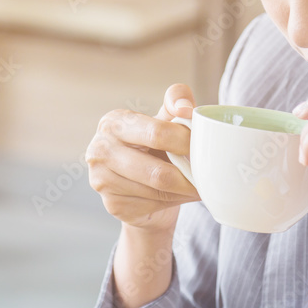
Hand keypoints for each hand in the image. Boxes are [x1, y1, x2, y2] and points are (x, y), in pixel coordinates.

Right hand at [85, 84, 200, 233]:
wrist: (136, 183)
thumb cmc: (153, 146)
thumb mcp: (164, 119)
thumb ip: (176, 101)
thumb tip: (185, 108)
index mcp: (113, 122)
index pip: (157, 133)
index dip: (186, 142)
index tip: (204, 146)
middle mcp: (100, 150)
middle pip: (158, 172)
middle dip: (189, 175)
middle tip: (207, 175)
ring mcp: (102, 180)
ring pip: (158, 192)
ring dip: (184, 190)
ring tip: (197, 185)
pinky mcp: (113, 204)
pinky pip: (154, 206)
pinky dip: (174, 202)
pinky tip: (178, 195)